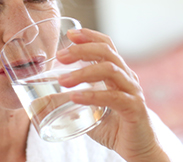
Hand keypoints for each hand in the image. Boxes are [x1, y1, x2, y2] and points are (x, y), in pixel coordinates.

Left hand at [56, 28, 169, 161]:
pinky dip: (92, 95)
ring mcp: (132, 91)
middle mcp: (127, 77)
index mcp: (118, 73)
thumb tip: (42, 100)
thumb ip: (72, 100)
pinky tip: (75, 97)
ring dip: (83, 72)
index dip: (90, 36)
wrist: (139, 148)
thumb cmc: (114, 126)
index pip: (106, 45)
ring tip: (62, 80)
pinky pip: (114, 97)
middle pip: (107, 52)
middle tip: (61, 56)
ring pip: (110, 70)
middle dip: (82, 49)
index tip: (70, 34)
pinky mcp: (134, 108)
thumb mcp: (90, 109)